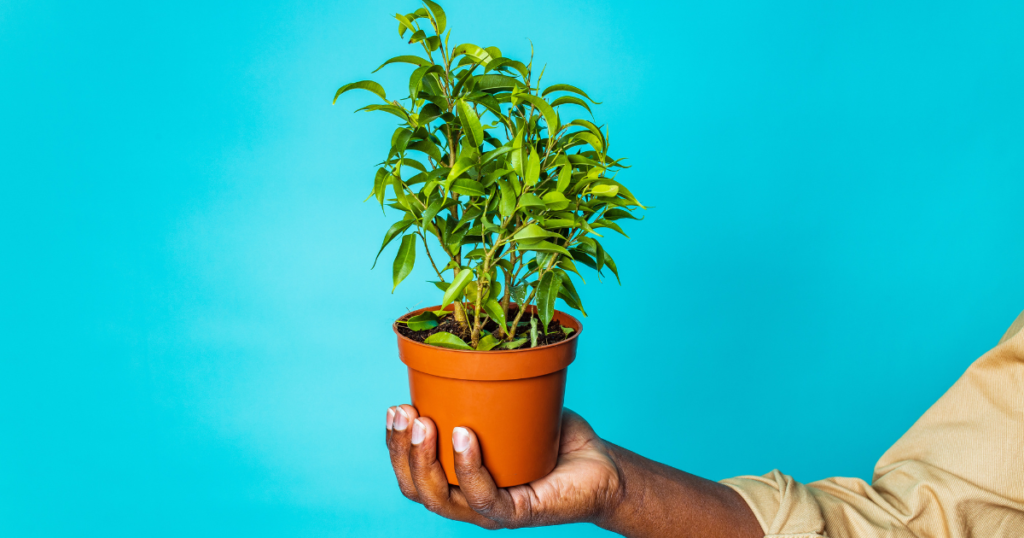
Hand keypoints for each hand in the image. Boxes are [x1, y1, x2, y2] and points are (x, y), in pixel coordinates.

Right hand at [385, 404, 623, 528]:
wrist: (601, 464)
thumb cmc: (552, 437)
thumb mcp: (508, 409)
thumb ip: (479, 392)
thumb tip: (451, 351)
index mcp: (458, 481)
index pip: (412, 474)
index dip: (395, 445)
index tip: (395, 407)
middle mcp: (468, 500)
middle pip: (417, 489)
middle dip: (401, 451)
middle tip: (404, 412)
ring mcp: (492, 511)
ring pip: (441, 498)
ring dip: (424, 461)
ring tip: (423, 424)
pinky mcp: (519, 513)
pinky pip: (484, 497)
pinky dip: (468, 468)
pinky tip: (463, 438)